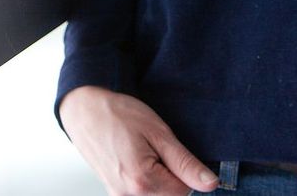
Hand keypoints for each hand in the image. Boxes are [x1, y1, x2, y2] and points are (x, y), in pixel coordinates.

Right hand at [59, 85, 220, 195]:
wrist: (85, 110)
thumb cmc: (119, 114)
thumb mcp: (158, 132)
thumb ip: (185, 162)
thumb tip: (211, 183)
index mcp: (142, 182)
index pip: (184, 191)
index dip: (186, 169)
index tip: (174, 149)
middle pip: (169, 195)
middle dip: (171, 173)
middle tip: (157, 146)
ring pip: (156, 195)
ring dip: (159, 176)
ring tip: (144, 150)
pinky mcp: (113, 193)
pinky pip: (140, 192)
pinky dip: (146, 178)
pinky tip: (137, 157)